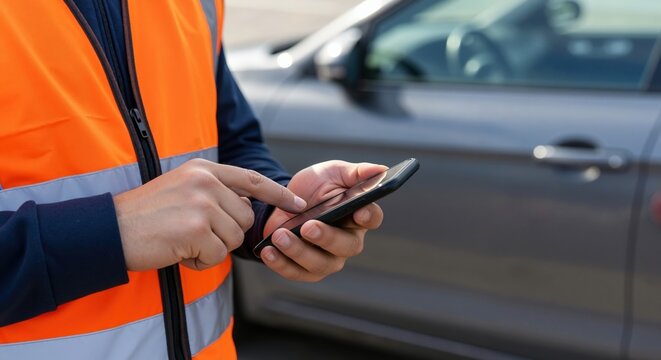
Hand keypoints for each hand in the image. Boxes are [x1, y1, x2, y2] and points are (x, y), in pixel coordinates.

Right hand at [114, 159, 305, 270]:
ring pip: (233, 239)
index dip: (278, 193)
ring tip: (183, 241)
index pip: (252, 179)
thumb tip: (246, 209)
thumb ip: (214, 191)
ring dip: (212, 248)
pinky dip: (200, 261)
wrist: (109, 229)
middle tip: (194, 234)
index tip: (298, 203)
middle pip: (245, 218)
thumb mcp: (181, 187)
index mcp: (203, 169)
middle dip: (226, 234)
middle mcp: (206, 181)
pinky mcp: (196, 228)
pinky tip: (179, 251)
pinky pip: (217, 255)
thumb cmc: (144, 214)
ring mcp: (202, 203)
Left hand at [261, 161, 385, 281]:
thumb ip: (356, 172)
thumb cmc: (315, 188)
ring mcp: (328, 258)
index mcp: (359, 215)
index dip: (368, 216)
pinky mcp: (306, 270)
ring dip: (299, 251)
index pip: (372, 218)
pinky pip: (296, 272)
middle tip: (308, 227)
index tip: (358, 211)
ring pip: (320, 264)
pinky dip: (280, 263)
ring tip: (279, 236)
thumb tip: (381, 169)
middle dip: (327, 237)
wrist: (282, 203)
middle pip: (346, 246)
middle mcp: (348, 240)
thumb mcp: (333, 173)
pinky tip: (268, 252)